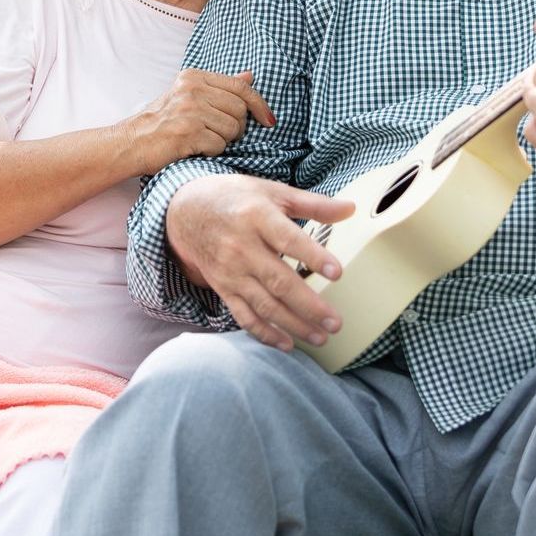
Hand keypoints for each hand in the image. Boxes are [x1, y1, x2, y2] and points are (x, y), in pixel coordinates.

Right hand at [123, 70, 274, 173]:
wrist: (131, 143)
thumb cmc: (161, 122)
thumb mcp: (188, 95)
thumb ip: (219, 86)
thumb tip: (250, 76)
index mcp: (193, 77)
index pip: (240, 87)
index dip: (260, 105)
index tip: (269, 120)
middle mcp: (191, 90)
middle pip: (240, 110)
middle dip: (237, 128)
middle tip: (219, 134)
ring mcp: (189, 111)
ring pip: (232, 129)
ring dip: (223, 141)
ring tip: (204, 140)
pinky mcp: (187, 132)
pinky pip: (219, 145)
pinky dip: (212, 151)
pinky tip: (196, 149)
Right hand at [164, 174, 354, 350]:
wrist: (185, 212)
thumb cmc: (235, 199)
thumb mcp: (272, 192)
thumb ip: (312, 204)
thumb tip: (350, 209)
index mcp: (257, 217)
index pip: (288, 240)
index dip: (312, 256)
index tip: (336, 273)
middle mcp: (242, 247)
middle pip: (279, 281)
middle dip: (309, 305)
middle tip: (335, 322)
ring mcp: (231, 271)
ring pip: (264, 304)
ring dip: (293, 324)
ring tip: (321, 337)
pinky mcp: (223, 288)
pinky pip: (243, 315)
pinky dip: (264, 333)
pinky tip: (287, 344)